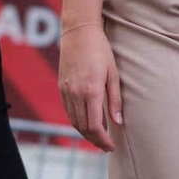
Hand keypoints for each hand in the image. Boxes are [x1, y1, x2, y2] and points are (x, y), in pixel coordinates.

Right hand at [59, 22, 122, 151]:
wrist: (79, 32)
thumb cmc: (101, 51)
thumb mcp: (113, 74)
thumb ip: (115, 100)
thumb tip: (118, 123)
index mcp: (91, 91)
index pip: (95, 126)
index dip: (103, 140)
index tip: (112, 146)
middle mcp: (76, 94)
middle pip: (83, 128)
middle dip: (95, 140)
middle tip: (107, 146)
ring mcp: (66, 91)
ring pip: (74, 121)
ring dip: (86, 133)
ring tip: (99, 138)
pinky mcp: (61, 87)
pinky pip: (68, 111)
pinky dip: (77, 121)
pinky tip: (87, 123)